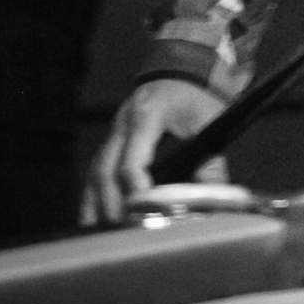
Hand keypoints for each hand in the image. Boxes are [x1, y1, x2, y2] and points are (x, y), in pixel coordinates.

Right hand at [80, 78, 228, 226]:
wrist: (183, 70)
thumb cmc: (197, 95)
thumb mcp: (209, 121)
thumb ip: (211, 162)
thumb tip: (211, 201)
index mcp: (146, 116)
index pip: (131, 160)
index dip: (135, 189)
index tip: (143, 212)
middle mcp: (122, 125)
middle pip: (105, 170)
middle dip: (112, 204)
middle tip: (126, 230)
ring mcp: (113, 133)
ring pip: (95, 173)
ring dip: (99, 204)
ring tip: (109, 233)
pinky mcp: (111, 142)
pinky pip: (95, 172)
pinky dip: (93, 197)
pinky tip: (93, 221)